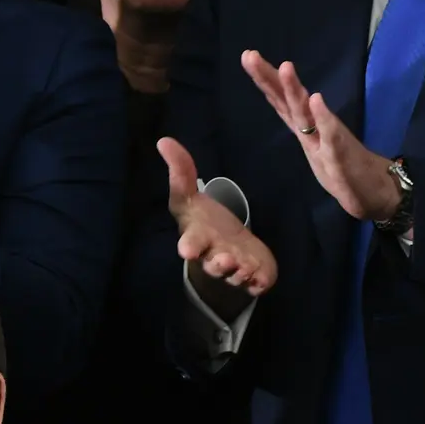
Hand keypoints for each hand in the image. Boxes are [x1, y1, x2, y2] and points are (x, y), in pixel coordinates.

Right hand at [161, 136, 276, 317]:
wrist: (228, 249)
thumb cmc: (205, 223)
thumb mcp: (190, 197)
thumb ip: (180, 171)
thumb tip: (163, 140)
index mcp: (198, 239)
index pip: (191, 243)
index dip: (189, 247)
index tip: (186, 250)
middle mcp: (214, 257)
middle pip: (213, 265)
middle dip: (218, 264)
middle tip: (224, 260)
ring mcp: (234, 270)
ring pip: (236, 276)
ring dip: (240, 271)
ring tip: (243, 264)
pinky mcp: (253, 277)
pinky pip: (256, 283)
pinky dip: (259, 281)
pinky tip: (261, 276)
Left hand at [241, 51, 402, 222]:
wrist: (374, 189)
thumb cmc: (343, 170)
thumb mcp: (313, 149)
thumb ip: (301, 125)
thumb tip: (283, 102)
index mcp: (304, 127)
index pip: (280, 99)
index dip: (264, 79)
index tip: (247, 56)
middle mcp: (313, 127)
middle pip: (288, 99)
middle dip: (270, 77)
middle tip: (250, 55)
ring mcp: (327, 138)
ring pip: (306, 112)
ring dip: (295, 90)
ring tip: (284, 67)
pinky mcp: (341, 154)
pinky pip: (331, 134)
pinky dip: (323, 117)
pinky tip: (316, 100)